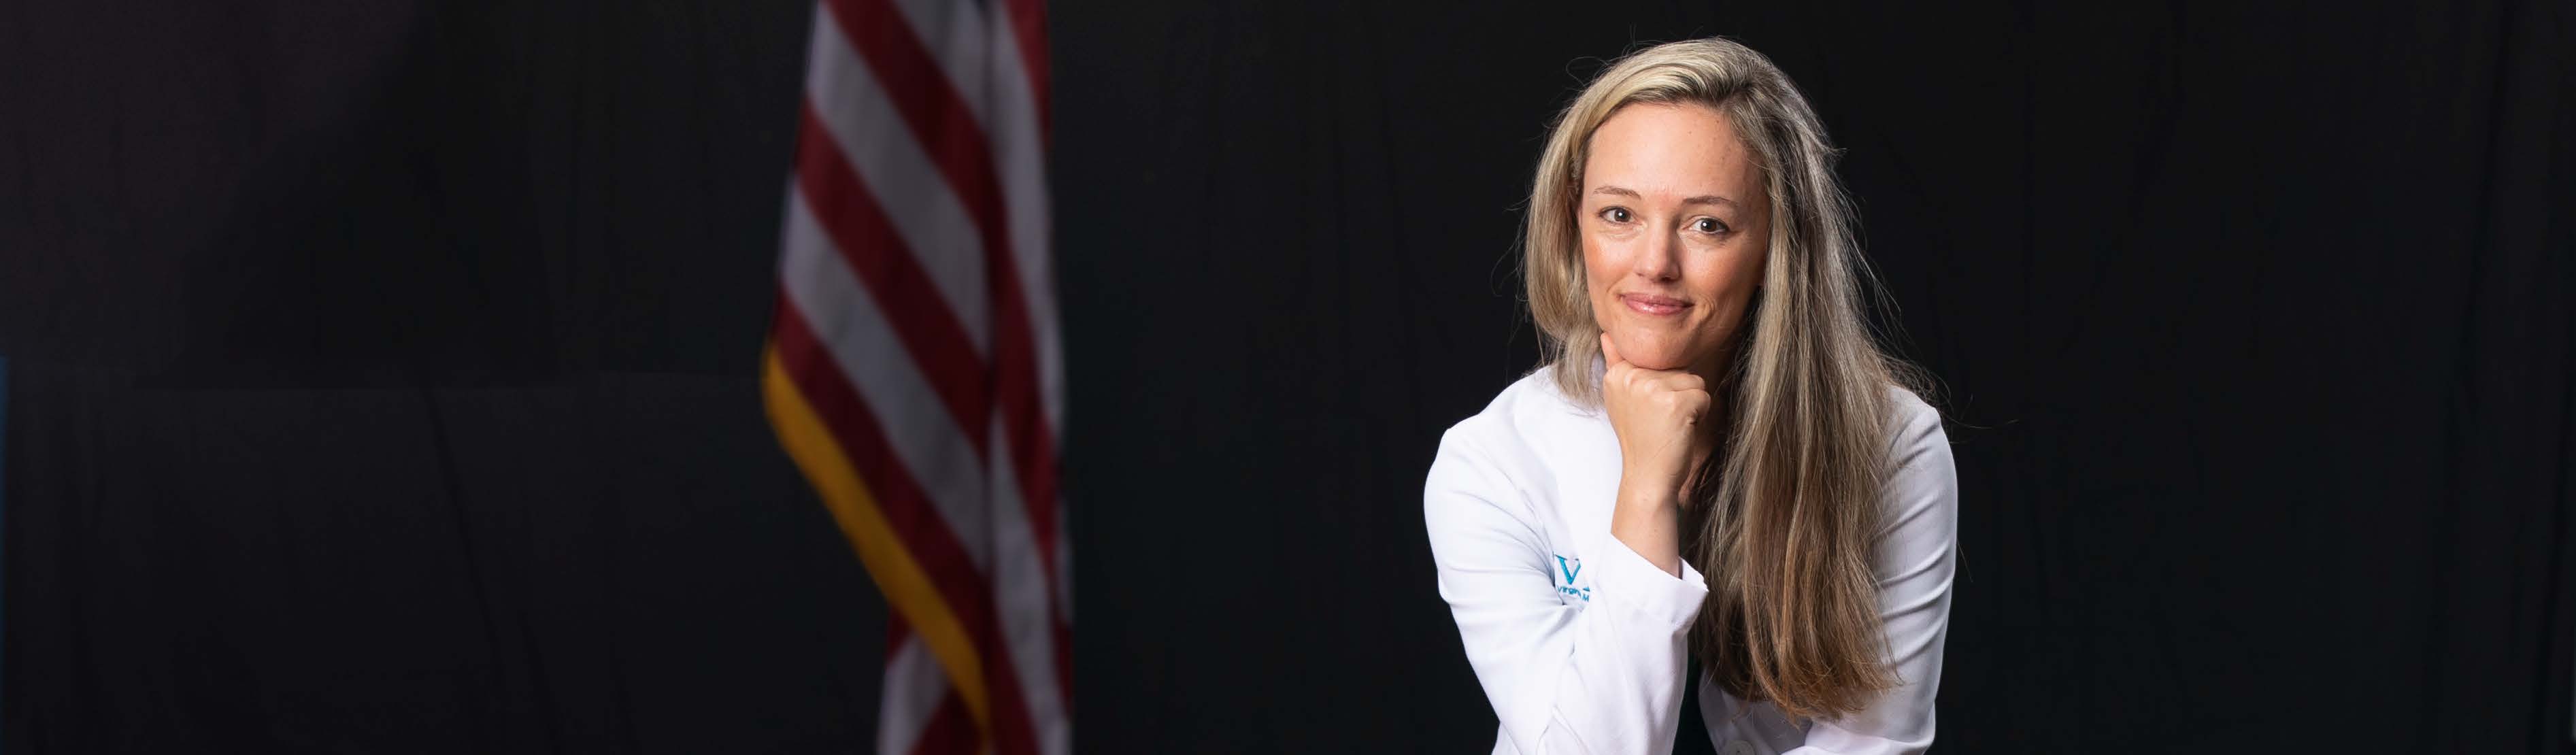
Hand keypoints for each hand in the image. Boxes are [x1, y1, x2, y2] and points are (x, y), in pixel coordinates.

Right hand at [1600, 333, 1715, 504]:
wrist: (1647, 477)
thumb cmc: (1641, 439)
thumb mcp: (1621, 399)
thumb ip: (1617, 364)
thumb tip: (1606, 334)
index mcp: (1617, 373)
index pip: (1659, 362)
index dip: (1661, 387)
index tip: (1647, 411)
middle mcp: (1631, 376)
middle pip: (1678, 369)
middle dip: (1677, 394)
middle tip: (1660, 420)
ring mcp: (1651, 388)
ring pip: (1693, 381)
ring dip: (1690, 404)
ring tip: (1670, 425)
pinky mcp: (1675, 403)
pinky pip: (1704, 397)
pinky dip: (1700, 416)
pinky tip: (1680, 430)